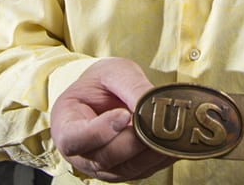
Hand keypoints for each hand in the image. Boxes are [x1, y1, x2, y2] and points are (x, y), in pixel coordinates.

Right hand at [49, 57, 173, 180]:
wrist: (103, 96)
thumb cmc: (101, 84)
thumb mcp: (112, 72)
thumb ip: (130, 86)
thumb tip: (155, 103)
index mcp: (65, 127)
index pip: (75, 139)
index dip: (99, 132)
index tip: (123, 115)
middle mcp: (82, 155)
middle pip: (105, 157)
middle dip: (133, 141)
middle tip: (155, 123)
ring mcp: (104, 168)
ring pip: (128, 169)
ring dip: (151, 152)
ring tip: (171, 132)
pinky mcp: (127, 171)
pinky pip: (144, 170)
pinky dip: (162, 157)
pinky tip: (177, 142)